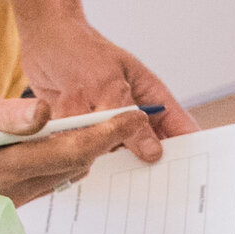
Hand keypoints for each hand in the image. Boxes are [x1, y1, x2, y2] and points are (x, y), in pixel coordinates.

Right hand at [0, 89, 157, 202]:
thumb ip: (8, 115)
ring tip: (114, 125)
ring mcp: (10, 198)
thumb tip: (47, 113)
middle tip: (133, 117)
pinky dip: (67, 159)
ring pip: (65, 173)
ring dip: (88, 151)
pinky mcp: (8, 197)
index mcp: (3, 167)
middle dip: (105, 141)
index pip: (69, 151)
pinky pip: (49, 178)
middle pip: (74, 165)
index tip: (132, 117)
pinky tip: (77, 140)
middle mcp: (10, 190)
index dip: (105, 134)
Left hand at [11, 13, 197, 165]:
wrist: (43, 41)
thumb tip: (152, 152)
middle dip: (153, 169)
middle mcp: (134, 114)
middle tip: (152, 192)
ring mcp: (110, 125)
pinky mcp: (85, 133)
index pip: (181, 129)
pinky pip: (92, 155)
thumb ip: (126, 116)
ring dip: (116, 167)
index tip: (191, 178)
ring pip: (121, 157)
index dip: (191, 153)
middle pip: (153, 150)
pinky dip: (87, 160)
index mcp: (152, 97)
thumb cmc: (79, 49)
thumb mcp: (106, 80)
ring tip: (117, 182)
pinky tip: (83, 167)